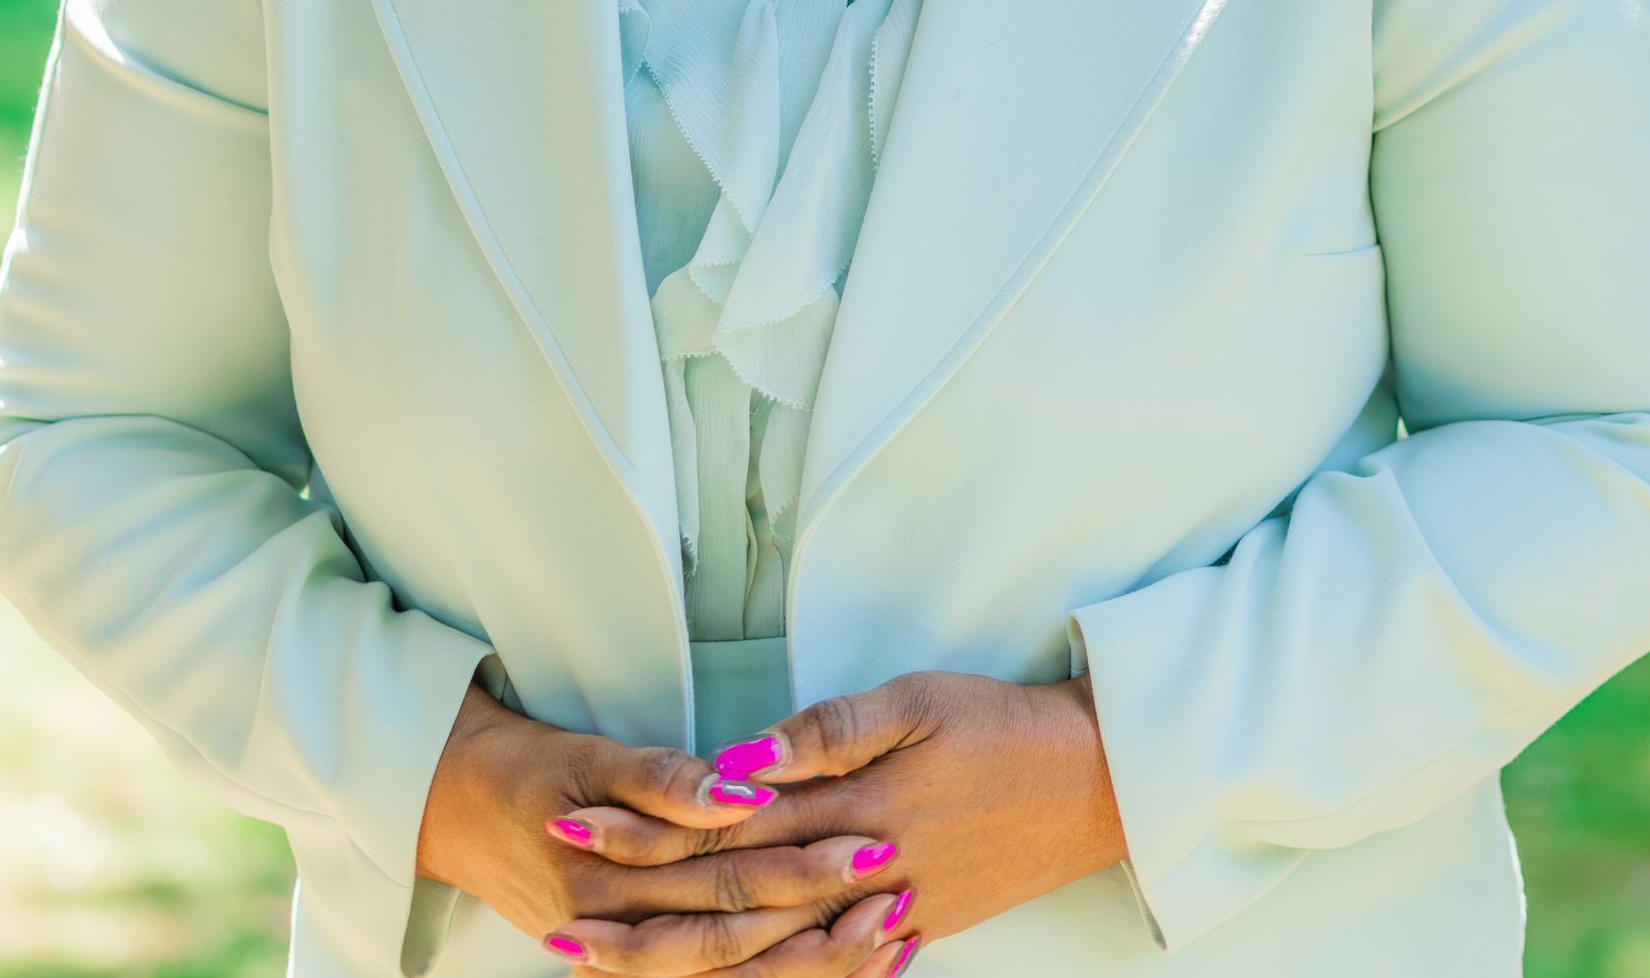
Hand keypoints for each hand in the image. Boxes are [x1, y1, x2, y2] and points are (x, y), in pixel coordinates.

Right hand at [416, 679, 906, 967]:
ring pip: (733, 976)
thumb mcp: (586, 762)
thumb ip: (660, 779)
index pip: (726, 883)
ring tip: (887, 936)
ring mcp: (628, 958)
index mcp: (613, 886)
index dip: (800, 868)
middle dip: (822, 921)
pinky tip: (837, 964)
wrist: (456, 811)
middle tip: (893, 887)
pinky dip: (776, 976)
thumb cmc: (529, 775)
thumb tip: (737, 787)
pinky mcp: (636, 961)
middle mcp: (624, 936)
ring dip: (812, 962)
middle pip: (740, 941)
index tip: (865, 843)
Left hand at [555, 672, 1127, 963]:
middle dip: (640, 908)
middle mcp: (857, 875)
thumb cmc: (1000, 725)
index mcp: (852, 806)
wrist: (1090, 787)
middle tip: (559, 914)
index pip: (726, 825)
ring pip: (767, 953)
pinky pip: (821, 976)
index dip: (646, 829)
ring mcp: (884, 918)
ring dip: (685, 960)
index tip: (575, 826)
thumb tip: (742, 758)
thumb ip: (828, 732)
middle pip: (731, 898)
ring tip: (612, 964)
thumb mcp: (918, 699)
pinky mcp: (910, 936)